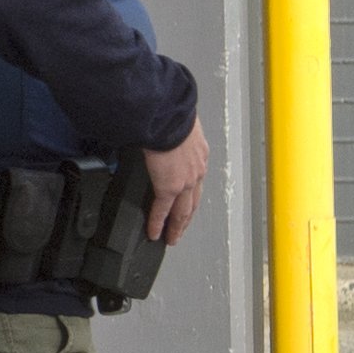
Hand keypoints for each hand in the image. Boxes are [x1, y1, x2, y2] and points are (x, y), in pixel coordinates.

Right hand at [142, 121, 208, 245]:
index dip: (192, 196)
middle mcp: (197, 171)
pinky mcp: (170, 186)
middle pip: (193, 202)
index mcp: (200, 154)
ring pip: (183, 211)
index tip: (187, 205)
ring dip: (177, 226)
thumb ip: (171, 136)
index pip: (197, 182)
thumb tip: (160, 133)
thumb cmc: (171, 115)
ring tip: (171, 237)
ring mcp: (186, 181)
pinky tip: (154, 232)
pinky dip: (158, 223)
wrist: (168, 117)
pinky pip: (163, 210)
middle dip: (187, 219)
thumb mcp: (178, 126)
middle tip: (181, 230)